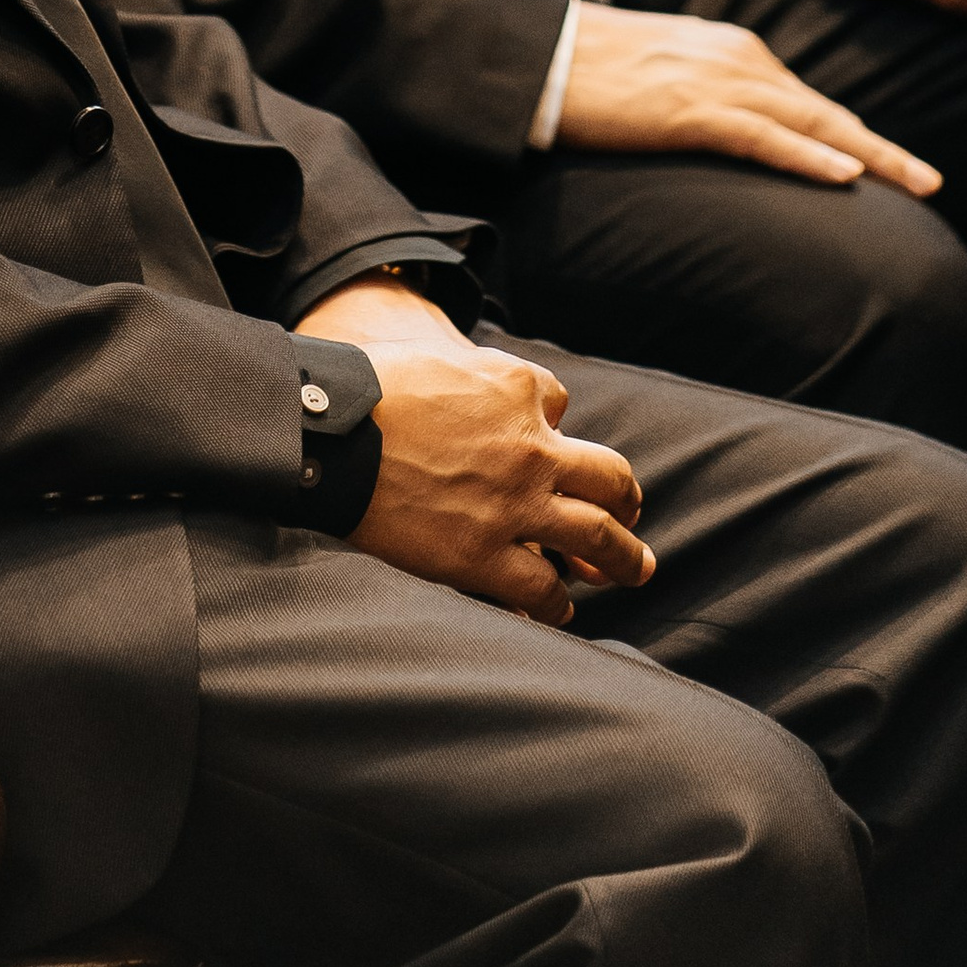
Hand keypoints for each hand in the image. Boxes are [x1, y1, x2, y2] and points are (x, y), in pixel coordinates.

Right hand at [296, 280, 652, 626]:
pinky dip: (558, 604)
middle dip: (626, 497)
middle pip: (608, 475)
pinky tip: (560, 609)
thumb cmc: (368, 388)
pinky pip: (543, 590)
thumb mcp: (435, 358)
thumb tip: (483, 393)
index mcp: (515, 388)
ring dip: (622, 557)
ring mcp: (516, 505)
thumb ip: (473, 376)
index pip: (559, 403)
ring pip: (598, 537)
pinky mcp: (486, 556)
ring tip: (634, 569)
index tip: (548, 439)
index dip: (554, 423)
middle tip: (632, 511)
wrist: (332, 434)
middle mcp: (531, 447)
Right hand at [553, 0, 937, 193]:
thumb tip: (726, 126)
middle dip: (880, 148)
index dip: (846, 133)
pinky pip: (763, 136)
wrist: (538, 55)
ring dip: (868, 155)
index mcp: (728, 48)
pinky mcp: (688, 111)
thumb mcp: (661, 72)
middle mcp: (734, 58)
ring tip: (915, 184)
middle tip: (931, 181)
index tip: (885, 162)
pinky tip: (844, 176)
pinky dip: (808, 155)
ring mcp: (714, 82)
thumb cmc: (588, 67)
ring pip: (809, 123)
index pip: (803, 98)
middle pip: (822, 110)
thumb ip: (703, 89)